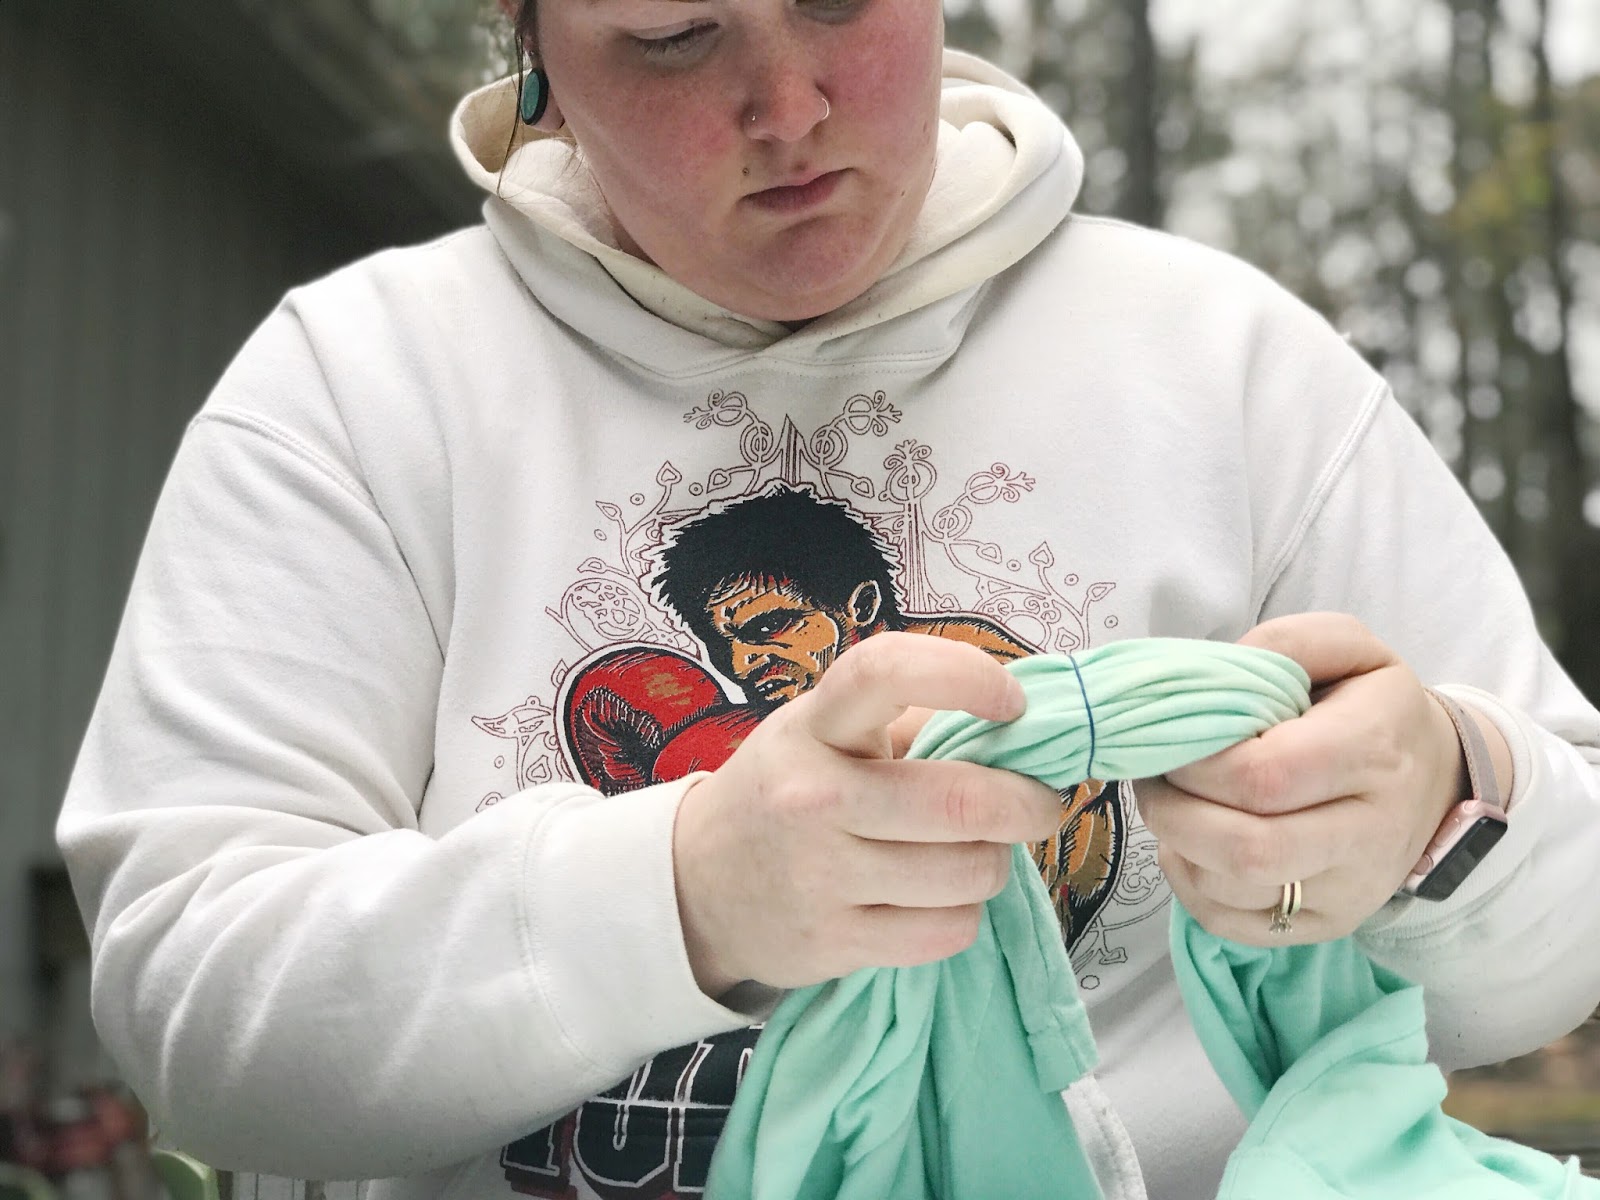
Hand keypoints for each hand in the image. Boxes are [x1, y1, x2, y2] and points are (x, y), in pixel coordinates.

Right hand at [671, 632, 1062, 994]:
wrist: (699, 886)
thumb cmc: (789, 791)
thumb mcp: (827, 733)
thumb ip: (913, 720)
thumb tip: (1019, 732)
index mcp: (815, 726)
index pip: (885, 673)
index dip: (964, 676)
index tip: (1012, 703)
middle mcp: (812, 796)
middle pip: (960, 802)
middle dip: (1028, 803)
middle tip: (1039, 801)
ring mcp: (820, 875)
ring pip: (969, 872)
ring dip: (995, 862)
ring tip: (972, 852)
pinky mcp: (834, 943)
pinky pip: (949, 931)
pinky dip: (964, 913)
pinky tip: (938, 897)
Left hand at [1134, 613, 1466, 944]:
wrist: (1437, 779)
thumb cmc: (1373, 707)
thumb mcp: (1347, 648)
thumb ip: (1285, 644)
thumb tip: (1218, 674)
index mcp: (1373, 752)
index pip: (1263, 777)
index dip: (1196, 763)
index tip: (1170, 739)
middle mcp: (1368, 833)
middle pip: (1246, 850)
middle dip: (1173, 812)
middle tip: (1153, 776)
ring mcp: (1348, 890)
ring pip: (1231, 892)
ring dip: (1177, 846)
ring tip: (1173, 803)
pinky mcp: (1327, 925)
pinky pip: (1230, 923)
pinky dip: (1188, 883)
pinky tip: (1190, 844)